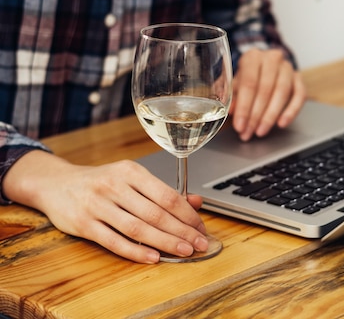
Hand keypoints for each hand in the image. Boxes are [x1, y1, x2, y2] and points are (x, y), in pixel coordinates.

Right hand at [3, 150, 208, 263]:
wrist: (56, 184)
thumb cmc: (101, 182)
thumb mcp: (131, 178)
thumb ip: (162, 191)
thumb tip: (195, 202)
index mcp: (130, 171)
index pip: (166, 195)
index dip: (187, 214)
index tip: (201, 227)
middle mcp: (114, 186)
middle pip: (155, 214)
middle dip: (182, 231)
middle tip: (200, 244)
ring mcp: (97, 205)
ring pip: (137, 228)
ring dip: (165, 242)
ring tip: (184, 251)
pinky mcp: (84, 224)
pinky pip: (114, 241)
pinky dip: (135, 251)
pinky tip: (153, 257)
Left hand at [230, 48, 306, 140]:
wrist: (263, 68)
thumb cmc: (247, 77)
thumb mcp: (235, 84)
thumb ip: (232, 96)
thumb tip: (231, 111)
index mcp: (252, 57)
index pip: (249, 83)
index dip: (244, 107)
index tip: (239, 125)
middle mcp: (272, 59)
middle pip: (265, 89)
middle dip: (256, 115)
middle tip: (248, 132)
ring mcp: (287, 67)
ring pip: (282, 93)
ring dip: (271, 116)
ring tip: (261, 131)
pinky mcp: (299, 78)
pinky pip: (300, 95)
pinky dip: (291, 111)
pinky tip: (281, 123)